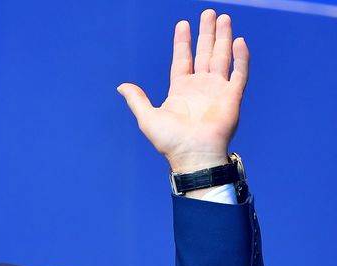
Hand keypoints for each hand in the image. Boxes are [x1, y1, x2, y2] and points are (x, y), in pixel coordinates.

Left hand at [117, 9, 248, 172]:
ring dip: (223, 37)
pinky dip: (240, 57)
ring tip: (224, 18)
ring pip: (221, 57)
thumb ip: (137, 99)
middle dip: (206, 33)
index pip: (182, 59)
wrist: (192, 155)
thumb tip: (121, 86)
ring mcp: (217, 90)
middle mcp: (200, 87)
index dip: (183, 42)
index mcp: (181, 90)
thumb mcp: (147, 117)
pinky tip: (239, 41)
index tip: (183, 24)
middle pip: (204, 53)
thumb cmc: (170, 141)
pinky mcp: (232, 96)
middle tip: (208, 13)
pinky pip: (239, 72)